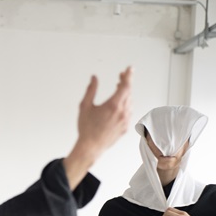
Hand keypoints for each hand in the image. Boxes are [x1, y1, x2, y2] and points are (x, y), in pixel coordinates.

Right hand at [63, 67, 132, 189]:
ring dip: (126, 94)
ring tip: (119, 89)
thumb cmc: (86, 128)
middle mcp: (122, 112)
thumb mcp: (85, 106)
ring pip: (130, 102)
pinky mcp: (125, 127)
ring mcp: (125, 121)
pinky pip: (129, 112)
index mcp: (113, 105)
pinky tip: (120, 104)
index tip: (129, 69)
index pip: (125, 86)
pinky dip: (126, 104)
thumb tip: (94, 78)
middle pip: (128, 92)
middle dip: (125, 83)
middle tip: (121, 76)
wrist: (90, 147)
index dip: (128, 76)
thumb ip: (91, 90)